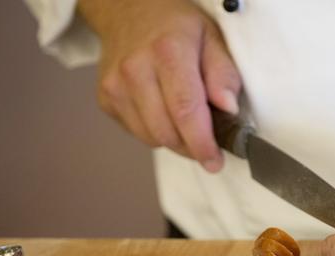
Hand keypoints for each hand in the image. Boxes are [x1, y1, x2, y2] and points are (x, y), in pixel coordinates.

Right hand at [78, 0, 241, 171]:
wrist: (128, 11)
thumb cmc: (176, 27)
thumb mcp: (212, 38)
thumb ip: (224, 74)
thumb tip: (229, 109)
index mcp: (168, 52)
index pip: (186, 110)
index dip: (202, 143)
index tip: (214, 161)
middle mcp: (135, 69)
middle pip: (167, 132)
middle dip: (192, 146)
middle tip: (208, 142)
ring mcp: (115, 86)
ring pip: (151, 138)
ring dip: (175, 140)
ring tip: (186, 120)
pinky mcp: (105, 99)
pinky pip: (137, 133)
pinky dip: (156, 131)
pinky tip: (163, 110)